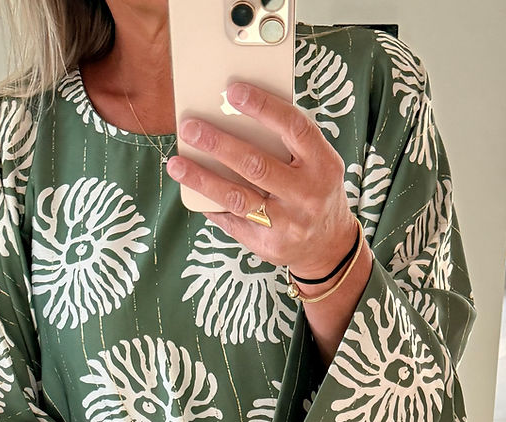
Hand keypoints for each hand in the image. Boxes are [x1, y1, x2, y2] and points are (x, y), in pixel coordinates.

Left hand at [166, 81, 356, 281]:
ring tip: (177, 164)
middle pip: (257, 165)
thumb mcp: (318, 163)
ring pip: (238, 198)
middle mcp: (308, 195)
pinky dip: (210, 205)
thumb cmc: (316, 190)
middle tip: (190, 128)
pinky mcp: (269, 245)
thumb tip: (235, 114)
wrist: (329, 246)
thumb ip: (289, 142)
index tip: (233, 91)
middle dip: (219, 144)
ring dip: (203, 179)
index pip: (294, 128)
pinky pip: (232, 221)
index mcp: (324, 164)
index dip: (264, 107)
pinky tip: (192, 191)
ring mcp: (288, 223)